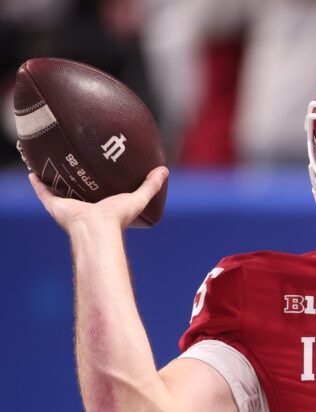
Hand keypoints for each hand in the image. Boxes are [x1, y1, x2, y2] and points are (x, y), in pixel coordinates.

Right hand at [28, 166, 168, 231]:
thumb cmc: (117, 218)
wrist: (96, 228)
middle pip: (77, 190)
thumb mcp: (137, 199)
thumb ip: (151, 186)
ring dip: (54, 179)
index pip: (99, 193)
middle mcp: (83, 207)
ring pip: (58, 190)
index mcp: (101, 207)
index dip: (99, 182)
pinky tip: (33, 172)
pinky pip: (43, 192)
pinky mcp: (55, 206)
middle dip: (75, 178)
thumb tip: (164, 170)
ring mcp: (68, 206)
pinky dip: (38, 183)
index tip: (99, 168)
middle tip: (73, 161)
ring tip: (51, 164)